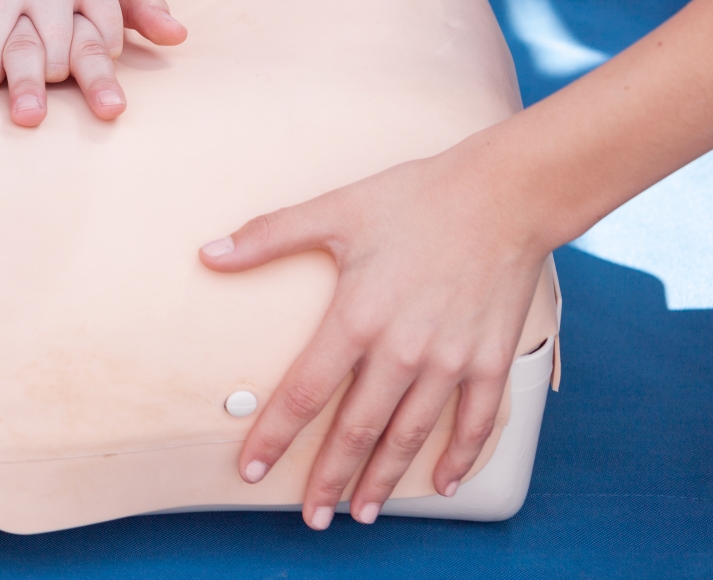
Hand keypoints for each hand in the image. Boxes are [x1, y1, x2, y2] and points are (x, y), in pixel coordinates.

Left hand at [198, 140, 550, 529]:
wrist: (504, 194)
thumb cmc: (414, 198)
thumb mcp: (334, 211)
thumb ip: (267, 237)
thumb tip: (208, 253)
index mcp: (357, 317)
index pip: (305, 392)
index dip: (276, 435)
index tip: (253, 470)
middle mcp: (403, 349)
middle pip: (356, 429)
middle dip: (328, 478)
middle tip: (310, 517)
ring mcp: (450, 359)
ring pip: (410, 435)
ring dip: (383, 479)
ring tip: (361, 511)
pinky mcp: (489, 360)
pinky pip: (475, 422)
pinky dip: (458, 458)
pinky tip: (439, 484)